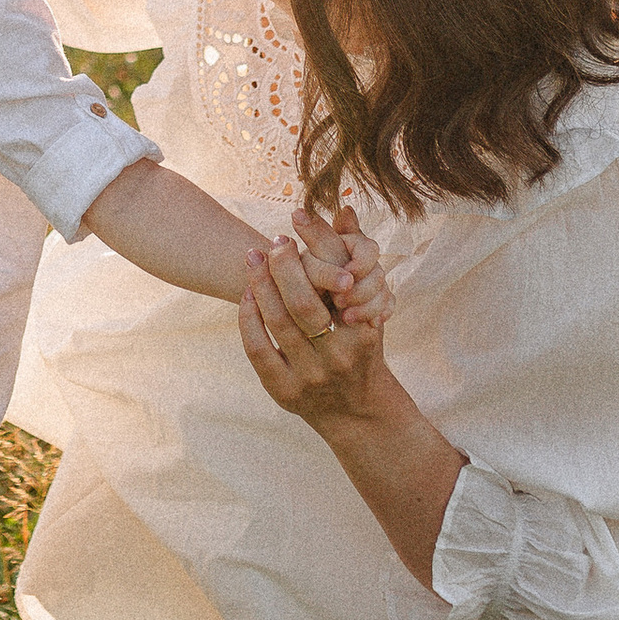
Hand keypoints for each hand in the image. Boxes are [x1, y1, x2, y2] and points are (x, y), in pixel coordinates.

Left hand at [239, 225, 391, 431]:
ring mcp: (309, 377)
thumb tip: (344, 208)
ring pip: (277, 322)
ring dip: (260, 285)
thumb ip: (355, 259)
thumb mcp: (370, 308)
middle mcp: (338, 356)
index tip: (297, 218)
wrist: (359, 411)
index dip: (316, 245)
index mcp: (361, 331)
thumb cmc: (361, 346)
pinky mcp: (283, 391)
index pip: (336, 279)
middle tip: (272, 241)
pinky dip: (249, 318)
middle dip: (283, 265)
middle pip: (302, 302)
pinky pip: (257, 348)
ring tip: (253, 259)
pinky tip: (248, 296)